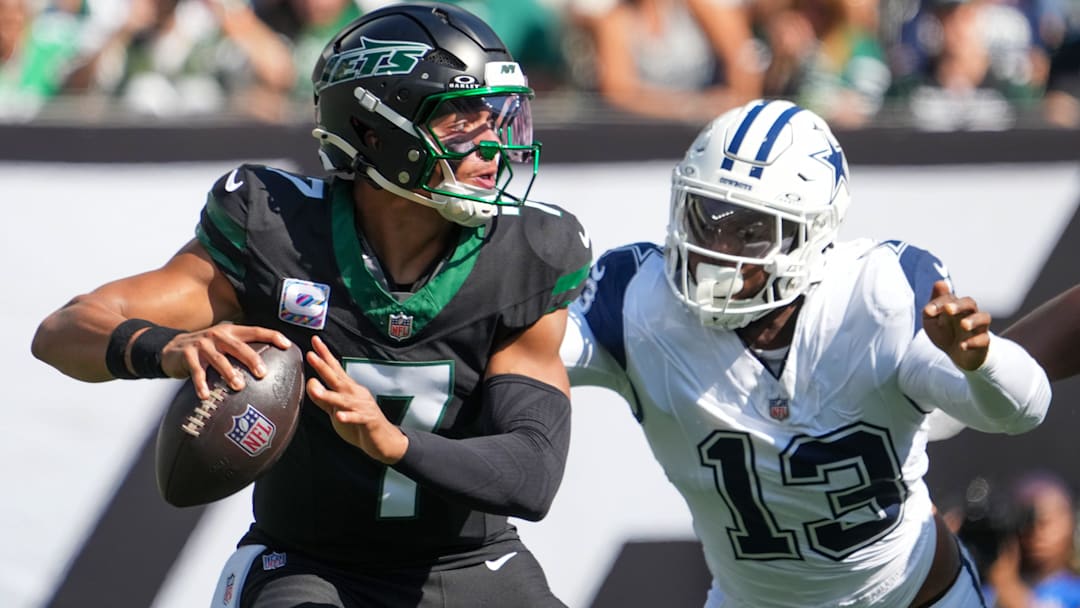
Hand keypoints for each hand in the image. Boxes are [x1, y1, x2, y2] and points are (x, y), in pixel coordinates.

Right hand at [159, 324, 291, 399]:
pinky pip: (197, 372)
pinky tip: (206, 396)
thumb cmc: (207, 350)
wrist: (171, 349)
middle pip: (239, 346)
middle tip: (263, 373)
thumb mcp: (224, 345)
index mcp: (231, 331)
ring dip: (229, 373)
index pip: (255, 331)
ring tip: (239, 386)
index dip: (272, 336)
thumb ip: (242, 351)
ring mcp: (202, 344)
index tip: (287, 345)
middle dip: (252, 359)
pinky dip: (201, 384)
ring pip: (219, 360)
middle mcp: (218, 335)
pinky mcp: (187, 355)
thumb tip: (270, 370)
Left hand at [305, 336, 408, 463]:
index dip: (325, 356)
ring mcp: (363, 406)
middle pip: (337, 378)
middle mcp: (356, 394)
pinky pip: (357, 418)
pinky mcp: (368, 421)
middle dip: (324, 366)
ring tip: (316, 391)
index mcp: (348, 389)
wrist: (383, 440)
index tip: (314, 342)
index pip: (335, 369)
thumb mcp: (337, 410)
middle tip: (311, 355)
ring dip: (330, 395)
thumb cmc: (359, 424)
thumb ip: (324, 399)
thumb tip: (310, 384)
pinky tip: (340, 417)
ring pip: (344, 400)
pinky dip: (349, 417)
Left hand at [922, 280, 990, 370]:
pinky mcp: (983, 343)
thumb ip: (933, 305)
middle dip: (959, 305)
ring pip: (984, 318)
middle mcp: (969, 313)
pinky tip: (962, 346)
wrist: (957, 355)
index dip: (939, 303)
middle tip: (948, 310)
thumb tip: (940, 283)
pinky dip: (974, 342)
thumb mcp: (932, 320)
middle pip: (970, 303)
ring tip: (964, 325)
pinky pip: (984, 340)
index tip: (928, 312)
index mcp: (955, 306)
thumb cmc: (944, 332)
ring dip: (974, 320)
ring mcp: (978, 327)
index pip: (950, 298)